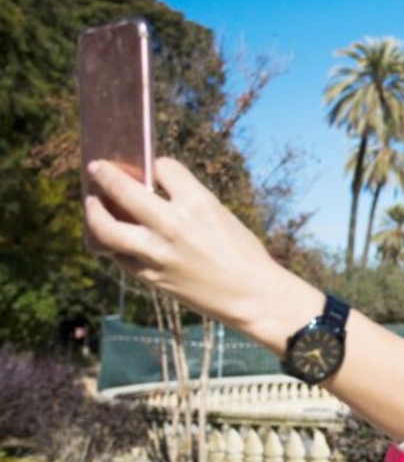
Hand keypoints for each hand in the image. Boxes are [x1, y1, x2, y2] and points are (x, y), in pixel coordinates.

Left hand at [84, 157, 316, 349]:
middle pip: (122, 189)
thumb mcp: (219, 216)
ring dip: (94, 211)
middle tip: (97, 168)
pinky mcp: (150, 276)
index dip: (157, 166)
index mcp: (199, 203)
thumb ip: (187, 203)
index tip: (154, 170)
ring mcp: (157, 252)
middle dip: (105, 174)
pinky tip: (113, 238)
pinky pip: (118, 254)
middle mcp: (173, 224)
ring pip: (105, 226)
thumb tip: (151, 193)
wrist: (252, 295)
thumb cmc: (243, 254)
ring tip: (93, 204)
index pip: (163, 167)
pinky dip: (112, 243)